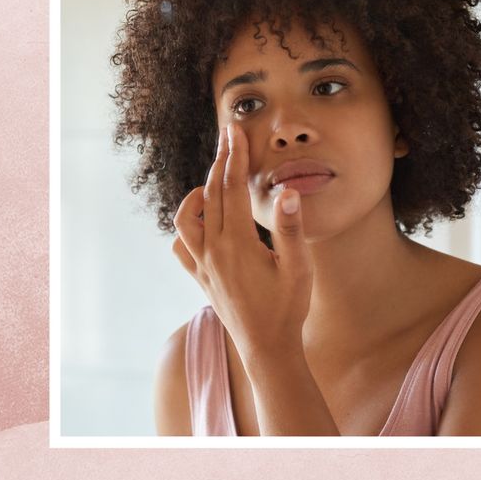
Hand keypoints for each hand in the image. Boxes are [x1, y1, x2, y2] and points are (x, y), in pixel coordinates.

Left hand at [172, 124, 313, 366]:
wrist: (266, 348)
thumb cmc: (287, 308)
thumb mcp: (299, 268)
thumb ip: (291, 229)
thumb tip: (288, 192)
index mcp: (237, 244)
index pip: (232, 188)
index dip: (234, 156)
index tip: (235, 131)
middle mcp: (213, 251)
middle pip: (210, 194)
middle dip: (219, 161)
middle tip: (228, 135)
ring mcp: (203, 265)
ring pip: (186, 218)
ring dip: (198, 193)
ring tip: (215, 181)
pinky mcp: (200, 278)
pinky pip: (181, 246)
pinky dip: (187, 227)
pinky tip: (203, 223)